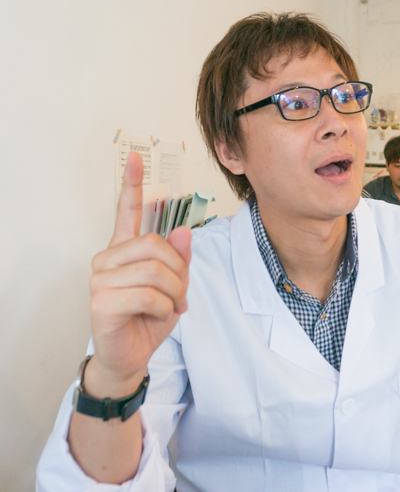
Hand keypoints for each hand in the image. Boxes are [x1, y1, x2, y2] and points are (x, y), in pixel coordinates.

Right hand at [86, 151, 191, 394]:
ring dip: (174, 292)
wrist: (129, 357)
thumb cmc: (147, 320)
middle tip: (180, 294)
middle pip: (155, 245)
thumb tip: (182, 231)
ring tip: (170, 307)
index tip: (136, 158)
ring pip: (155, 270)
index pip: (128, 212)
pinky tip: (157, 316)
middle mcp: (107, 259)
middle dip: (179, 272)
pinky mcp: (101, 301)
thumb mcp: (173, 287)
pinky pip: (148, 294)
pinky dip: (164, 308)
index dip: (133, 185)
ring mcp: (100, 279)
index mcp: (124, 251)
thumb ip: (178, 259)